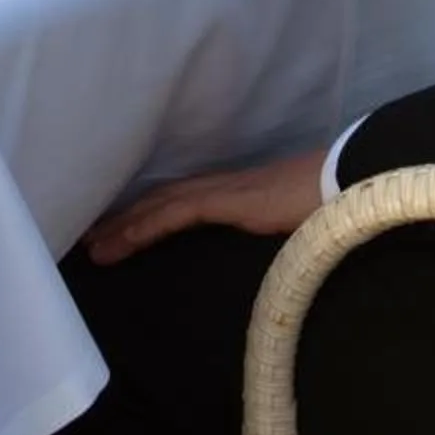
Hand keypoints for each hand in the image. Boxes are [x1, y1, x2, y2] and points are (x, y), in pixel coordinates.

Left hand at [83, 149, 327, 263]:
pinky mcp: (224, 199)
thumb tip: (258, 246)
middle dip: (121, 221)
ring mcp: (219, 189)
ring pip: (156, 207)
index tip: (114, 234)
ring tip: (91, 249)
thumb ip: (261, 230)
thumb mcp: (283, 225)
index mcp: (229, 192)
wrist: (347, 185)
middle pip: (156, 202)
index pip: (174, 203)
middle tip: (87, 241)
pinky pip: (174, 214)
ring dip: (121, 228)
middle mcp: (217, 185)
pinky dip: (144, 227)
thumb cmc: (322, 206)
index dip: (142, 217)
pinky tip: (121, 241)